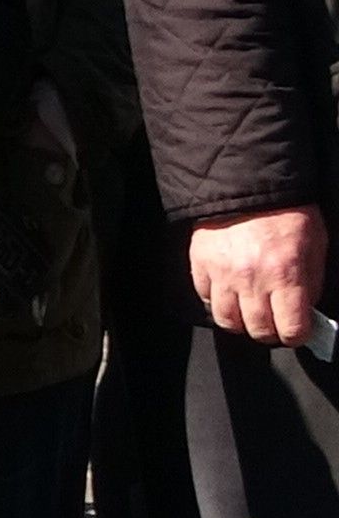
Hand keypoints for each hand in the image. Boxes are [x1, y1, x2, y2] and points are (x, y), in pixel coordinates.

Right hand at [192, 205, 326, 346]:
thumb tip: (305, 309)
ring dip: (241, 322)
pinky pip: (206, 298)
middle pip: (258, 330)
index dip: (297, 334)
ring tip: (249, 312)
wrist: (247, 183)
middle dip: (270, 332)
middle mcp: (253, 280)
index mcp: (287, 275)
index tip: (297, 329)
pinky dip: (218, 300)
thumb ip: (311, 281)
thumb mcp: (316, 245)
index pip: (292, 329)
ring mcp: (223, 275)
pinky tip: (230, 292)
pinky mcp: (200, 266)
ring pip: (228, 321)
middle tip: (275, 323)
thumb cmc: (287, 213)